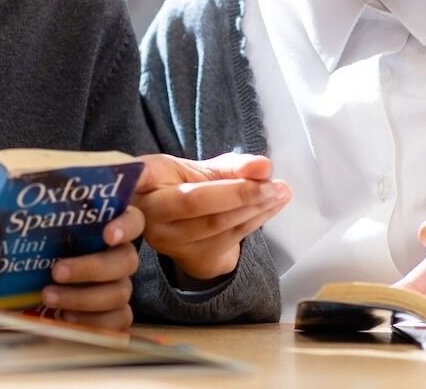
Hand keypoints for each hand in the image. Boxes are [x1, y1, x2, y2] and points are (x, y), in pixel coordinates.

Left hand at [40, 207, 143, 329]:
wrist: (43, 286)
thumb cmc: (48, 250)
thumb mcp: (46, 229)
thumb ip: (47, 212)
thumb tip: (23, 189)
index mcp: (112, 229)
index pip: (134, 221)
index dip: (125, 227)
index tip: (107, 234)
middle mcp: (122, 257)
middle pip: (126, 261)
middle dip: (90, 268)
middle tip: (57, 271)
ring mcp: (122, 286)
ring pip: (119, 293)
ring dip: (82, 297)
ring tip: (49, 297)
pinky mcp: (118, 314)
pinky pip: (117, 321)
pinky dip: (91, 321)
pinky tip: (66, 316)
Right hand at [135, 153, 290, 282]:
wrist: (179, 226)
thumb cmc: (185, 188)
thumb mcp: (201, 169)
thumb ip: (231, 166)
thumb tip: (263, 166)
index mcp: (145, 182)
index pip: (151, 173)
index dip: (175, 172)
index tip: (214, 170)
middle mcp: (149, 215)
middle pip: (196, 203)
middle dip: (240, 192)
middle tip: (275, 184)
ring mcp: (168, 242)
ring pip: (216, 224)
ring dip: (255, 208)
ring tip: (280, 192)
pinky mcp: (190, 259)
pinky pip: (229, 239)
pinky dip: (255, 221)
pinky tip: (272, 207)